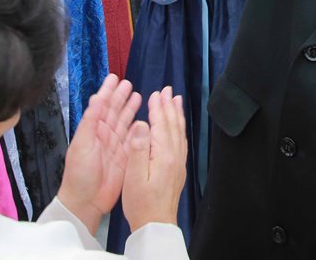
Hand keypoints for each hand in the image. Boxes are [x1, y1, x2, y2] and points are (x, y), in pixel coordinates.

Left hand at [58, 76, 142, 233]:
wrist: (86, 201)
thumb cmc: (79, 174)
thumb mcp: (81, 144)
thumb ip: (90, 121)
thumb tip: (96, 99)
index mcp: (91, 131)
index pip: (101, 106)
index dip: (107, 92)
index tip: (114, 78)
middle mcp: (104, 136)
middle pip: (115, 112)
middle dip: (121, 97)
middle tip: (129, 84)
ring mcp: (116, 146)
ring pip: (125, 123)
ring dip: (130, 109)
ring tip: (138, 95)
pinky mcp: (126, 157)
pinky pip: (134, 139)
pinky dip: (139, 128)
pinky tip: (145, 118)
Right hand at [121, 87, 186, 232]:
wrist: (156, 225)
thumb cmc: (141, 203)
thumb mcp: (133, 176)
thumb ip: (137, 148)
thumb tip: (141, 124)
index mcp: (163, 155)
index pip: (161, 125)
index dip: (158, 108)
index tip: (156, 93)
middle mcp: (175, 156)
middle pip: (173, 126)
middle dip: (169, 106)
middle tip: (167, 90)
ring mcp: (178, 163)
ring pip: (179, 133)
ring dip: (177, 115)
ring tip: (176, 101)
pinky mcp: (178, 170)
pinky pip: (181, 142)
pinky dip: (179, 129)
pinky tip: (177, 128)